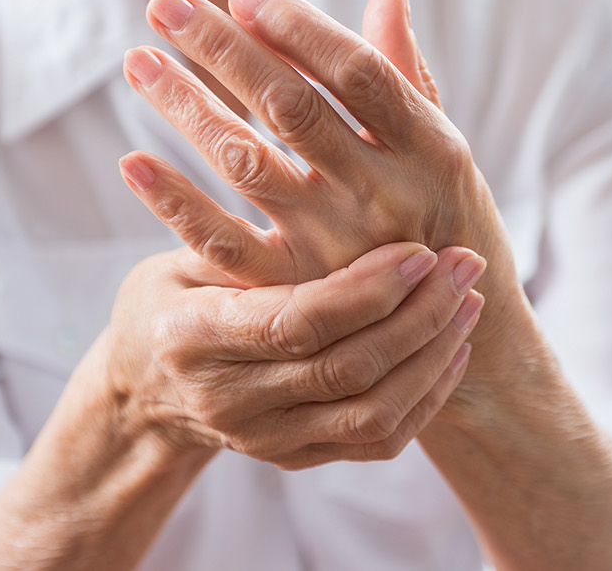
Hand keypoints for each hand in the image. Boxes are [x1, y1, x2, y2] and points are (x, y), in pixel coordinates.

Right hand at [101, 239, 483, 467]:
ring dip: (433, 356)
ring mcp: (267, 440)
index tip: (420, 249)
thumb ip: (237, 229)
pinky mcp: (297, 459)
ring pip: (373, 413)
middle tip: (464, 263)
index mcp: (195, 339)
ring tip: (469, 300)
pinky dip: (426, 396)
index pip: (297, 322)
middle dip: (419, 315)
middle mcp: (231, 401)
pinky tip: (453, 347)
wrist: (143, 392)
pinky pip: (378, 439)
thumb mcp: (179, 258)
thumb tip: (273, 153)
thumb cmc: (167, 301)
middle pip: (347, 369)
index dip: (367, 289)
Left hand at [118, 0, 525, 354]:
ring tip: (138, 62)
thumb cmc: (447, 223)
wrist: (459, 339)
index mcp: (430, 149)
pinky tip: (132, 163)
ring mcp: (336, 248)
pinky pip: (224, 245)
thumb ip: (407, 75)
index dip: (299, 28)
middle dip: (223, 49)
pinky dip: (174, 204)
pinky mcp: (295, 292)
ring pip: (247, 163)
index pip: (358, 73)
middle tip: (164, 4)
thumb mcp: (443, 152)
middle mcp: (384, 196)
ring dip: (187, 107)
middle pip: (292, 107)